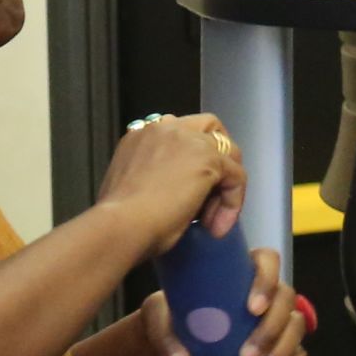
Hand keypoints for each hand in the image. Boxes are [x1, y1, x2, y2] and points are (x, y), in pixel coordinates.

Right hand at [97, 113, 240, 249]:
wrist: (119, 226)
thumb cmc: (118, 219)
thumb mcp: (130, 186)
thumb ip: (151, 175)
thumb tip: (171, 190)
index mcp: (142, 134)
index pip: (181, 134)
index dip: (191, 161)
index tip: (189, 195)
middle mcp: (164, 128)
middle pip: (210, 129)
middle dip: (219, 159)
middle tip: (213, 196)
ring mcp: (188, 140)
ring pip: (228, 154)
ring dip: (224, 188)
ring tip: (211, 220)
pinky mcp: (208, 159)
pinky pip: (236, 177)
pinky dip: (233, 203)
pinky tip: (216, 227)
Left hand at [141, 255, 307, 355]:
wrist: (175, 346)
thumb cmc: (170, 319)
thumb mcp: (157, 320)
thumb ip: (166, 340)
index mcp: (240, 273)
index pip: (268, 261)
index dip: (267, 281)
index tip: (252, 308)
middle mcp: (265, 294)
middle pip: (287, 299)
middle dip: (271, 330)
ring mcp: (277, 321)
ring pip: (296, 329)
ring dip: (280, 355)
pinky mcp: (280, 349)